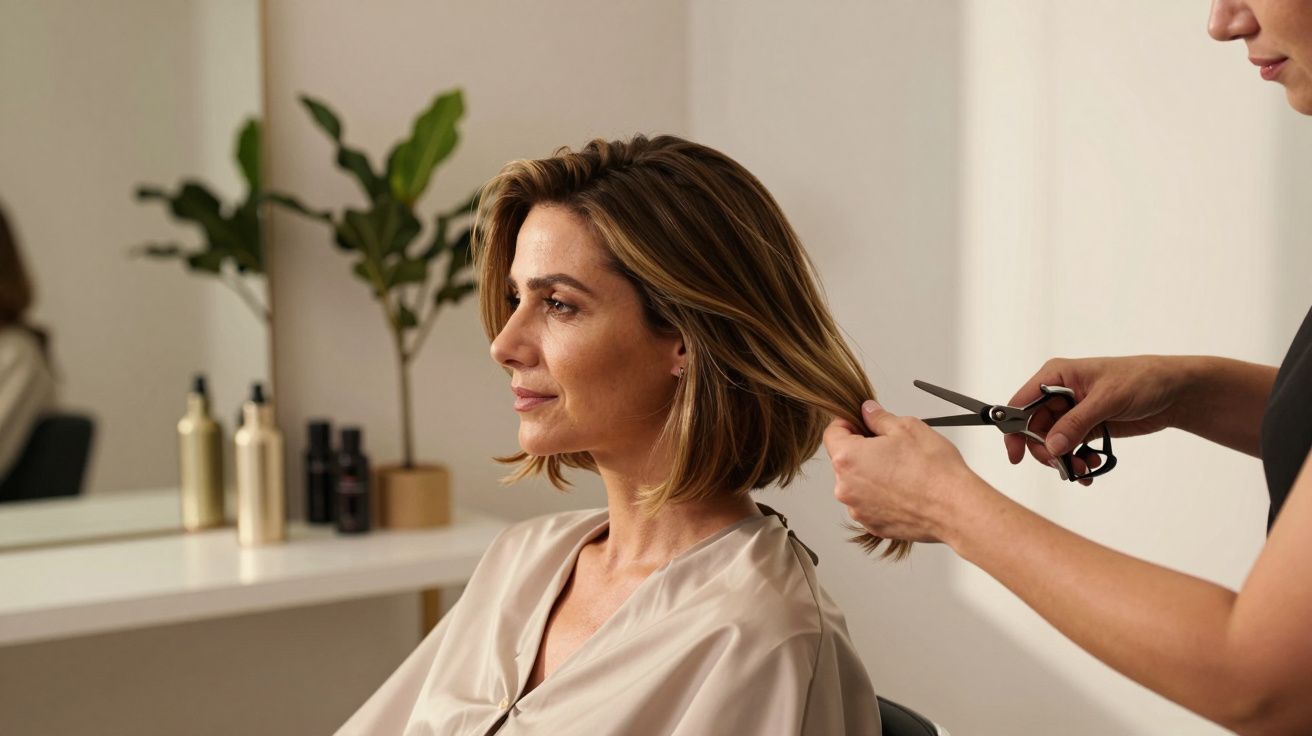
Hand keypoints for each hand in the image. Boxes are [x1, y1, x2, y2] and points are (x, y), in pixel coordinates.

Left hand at [824, 401, 988, 543]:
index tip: (861, 423)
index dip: (847, 424)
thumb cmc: (934, 471)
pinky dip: (881, 496)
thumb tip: (868, 411)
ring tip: (902, 471)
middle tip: (891, 447)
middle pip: (844, 461)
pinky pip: (870, 504)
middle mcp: (846, 487)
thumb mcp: (907, 427)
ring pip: (857, 484)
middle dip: (862, 450)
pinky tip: (904, 489)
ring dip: (872, 474)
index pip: (832, 434)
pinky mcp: (873, 525)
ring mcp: (858, 509)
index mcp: (848, 459)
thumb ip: (879, 417)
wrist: (956, 509)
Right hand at [1004, 356, 1184, 481]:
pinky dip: (1077, 462)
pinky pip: (1069, 449)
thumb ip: (1076, 423)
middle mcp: (1058, 393)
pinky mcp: (1085, 426)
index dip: (1014, 430)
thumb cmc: (1142, 380)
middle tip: (1064, 467)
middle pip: (1034, 429)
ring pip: (1051, 443)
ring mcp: (1071, 412)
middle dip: (1047, 452)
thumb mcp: (1107, 399)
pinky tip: (1092, 467)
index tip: (1016, 456)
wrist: (1174, 392)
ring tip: (1084, 471)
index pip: (1021, 404)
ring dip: (1063, 461)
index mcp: (1056, 376)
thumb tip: (1050, 447)